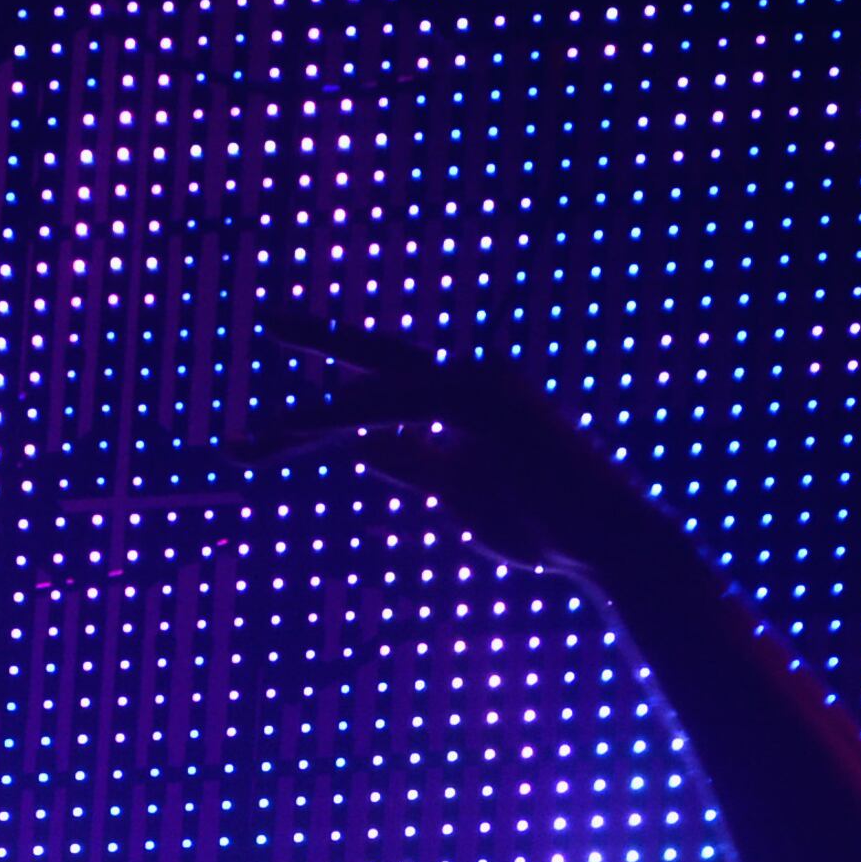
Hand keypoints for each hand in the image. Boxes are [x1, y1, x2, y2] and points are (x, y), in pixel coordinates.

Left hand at [242, 311, 673, 585]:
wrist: (606, 543)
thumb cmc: (542, 527)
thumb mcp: (455, 495)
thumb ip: (411, 464)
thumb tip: (362, 448)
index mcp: (463, 401)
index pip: (387, 382)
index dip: (335, 382)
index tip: (285, 392)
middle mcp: (469, 381)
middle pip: (379, 359)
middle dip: (320, 338)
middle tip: (266, 319)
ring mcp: (478, 387)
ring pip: (379, 388)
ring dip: (312, 413)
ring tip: (254, 432)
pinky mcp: (482, 401)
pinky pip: (401, 404)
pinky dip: (353, 413)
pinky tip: (306, 423)